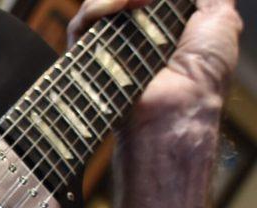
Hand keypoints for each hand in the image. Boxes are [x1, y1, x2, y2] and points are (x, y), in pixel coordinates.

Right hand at [69, 0, 241, 134]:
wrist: (177, 105)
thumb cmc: (203, 72)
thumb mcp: (219, 18)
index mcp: (163, 27)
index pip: (145, 0)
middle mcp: (134, 36)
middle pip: (119, 2)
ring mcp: (109, 48)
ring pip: (98, 7)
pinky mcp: (86, 59)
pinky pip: (80, 25)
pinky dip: (93, 8)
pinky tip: (112, 6)